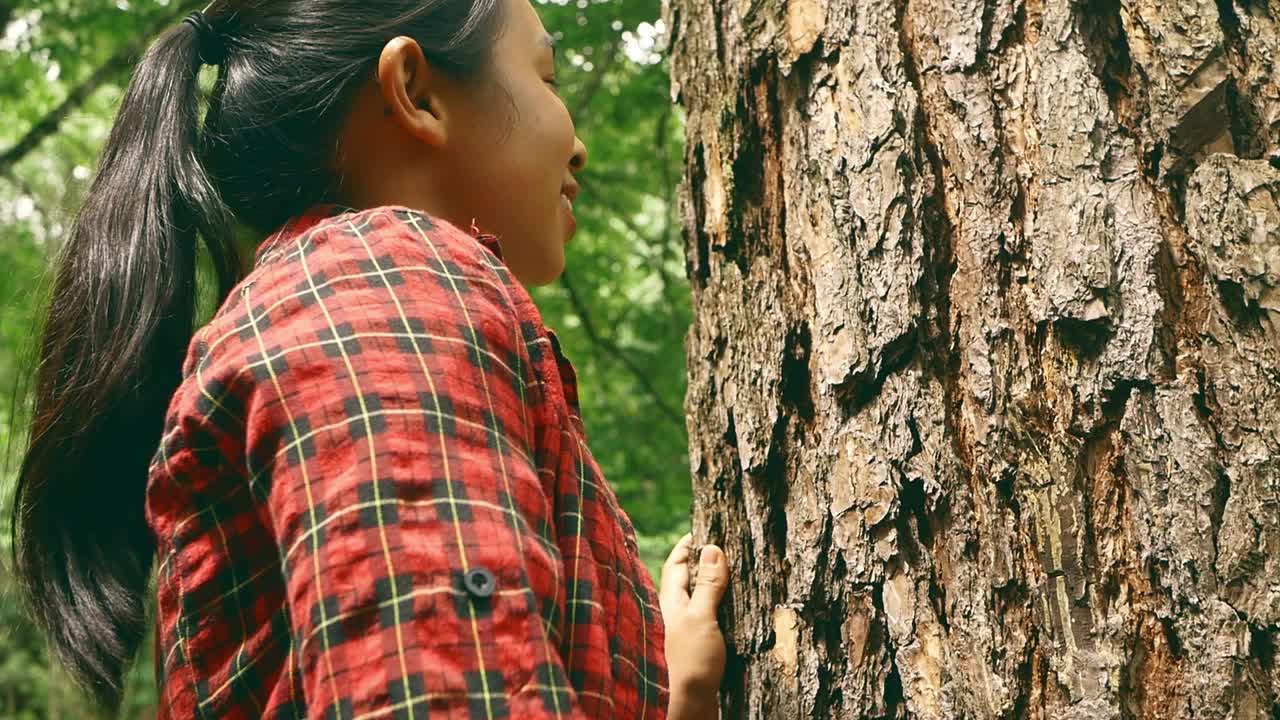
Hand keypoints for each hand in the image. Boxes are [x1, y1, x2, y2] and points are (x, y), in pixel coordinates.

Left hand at [660, 533, 727, 716]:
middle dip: (705, 562)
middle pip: (689, 579)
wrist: (690, 705)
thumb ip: (708, 585)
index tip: (704, 527)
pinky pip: (712, 618)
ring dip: (717, 585)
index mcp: (671, 601)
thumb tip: (712, 548)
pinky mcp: (701, 647)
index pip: (676, 563)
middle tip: (728, 545)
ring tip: (739, 571)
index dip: (688, 545)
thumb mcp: (701, 618)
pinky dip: (724, 607)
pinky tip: (740, 608)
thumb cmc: (691, 662)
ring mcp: (688, 631)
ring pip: (701, 599)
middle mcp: (676, 613)